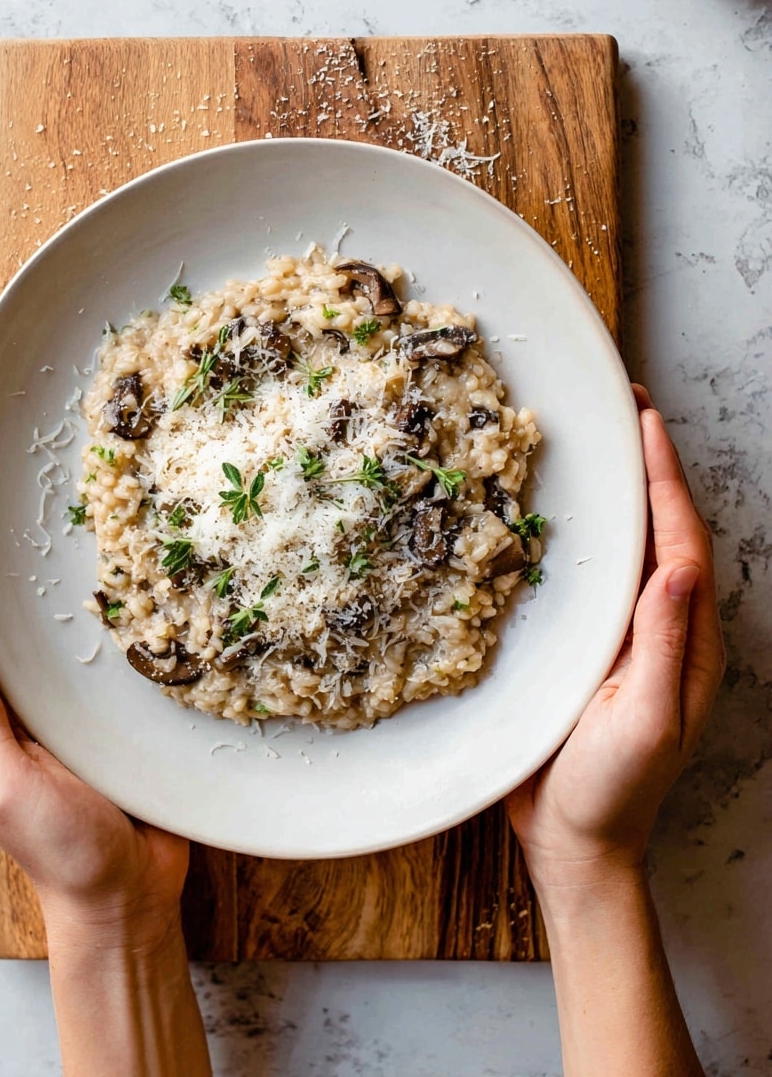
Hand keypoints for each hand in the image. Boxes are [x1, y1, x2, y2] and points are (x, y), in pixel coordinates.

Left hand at [0, 534, 188, 951]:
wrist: (128, 893)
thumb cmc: (61, 849)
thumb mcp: (1, 787)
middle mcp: (21, 709)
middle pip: (4, 629)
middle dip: (5, 576)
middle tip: (24, 519)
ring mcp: (67, 712)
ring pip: (56, 639)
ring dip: (61, 595)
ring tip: (76, 543)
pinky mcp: (113, 717)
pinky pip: (105, 661)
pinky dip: (111, 626)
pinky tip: (132, 597)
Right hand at [506, 386, 725, 889]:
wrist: (576, 842)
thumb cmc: (613, 791)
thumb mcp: (645, 720)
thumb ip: (663, 645)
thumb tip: (680, 566)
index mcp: (687, 642)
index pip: (682, 542)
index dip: (665, 477)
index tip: (646, 420)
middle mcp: (664, 631)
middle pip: (665, 532)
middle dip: (651, 468)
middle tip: (625, 410)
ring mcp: (628, 639)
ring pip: (633, 551)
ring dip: (623, 495)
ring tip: (601, 446)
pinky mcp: (592, 650)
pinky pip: (599, 580)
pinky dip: (590, 538)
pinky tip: (566, 519)